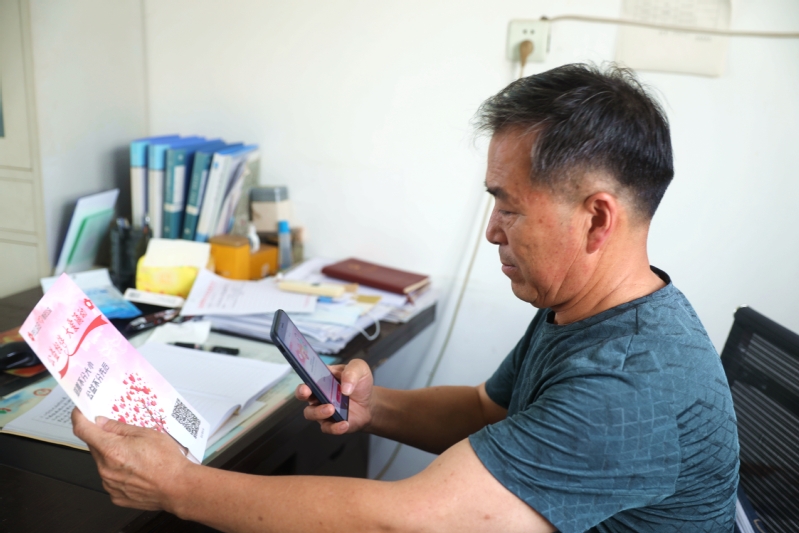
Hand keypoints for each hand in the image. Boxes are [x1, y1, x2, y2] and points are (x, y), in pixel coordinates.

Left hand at [71, 407, 194, 511]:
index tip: (79, 413)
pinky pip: (110, 479)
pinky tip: (136, 469)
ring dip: (112, 456)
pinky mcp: (116, 496)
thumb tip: (103, 422)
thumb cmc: (167, 461)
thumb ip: (120, 427)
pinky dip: (118, 472)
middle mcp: (105, 468)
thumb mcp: (146, 433)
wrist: (178, 487)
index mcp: (111, 450)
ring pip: (102, 463)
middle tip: (123, 435)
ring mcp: (109, 484)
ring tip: (136, 456)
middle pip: (94, 447)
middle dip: (104, 438)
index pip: (83, 430)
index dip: (79, 418)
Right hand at [295, 359, 373, 434]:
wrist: (370, 404)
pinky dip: (335, 427)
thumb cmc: (361, 384)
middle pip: (302, 394)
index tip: (306, 379)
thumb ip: (352, 372)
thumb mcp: (360, 369)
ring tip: (331, 409)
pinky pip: (327, 427)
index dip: (304, 376)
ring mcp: (322, 409)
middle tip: (307, 392)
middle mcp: (319, 394)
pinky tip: (344, 423)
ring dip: (318, 411)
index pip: (308, 376)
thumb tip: (345, 387)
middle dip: (302, 393)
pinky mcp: (330, 423)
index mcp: (323, 378)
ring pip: (310, 413)